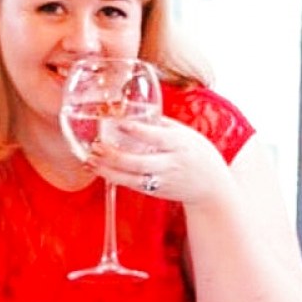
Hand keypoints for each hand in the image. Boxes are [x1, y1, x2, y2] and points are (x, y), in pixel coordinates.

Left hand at [86, 116, 233, 205]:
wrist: (212, 186)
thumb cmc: (196, 153)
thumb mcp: (184, 134)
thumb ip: (160, 124)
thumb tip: (133, 109)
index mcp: (179, 144)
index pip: (157, 137)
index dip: (138, 131)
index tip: (119, 123)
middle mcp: (171, 163)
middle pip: (139, 162)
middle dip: (115, 155)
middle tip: (96, 145)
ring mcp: (162, 180)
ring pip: (131, 178)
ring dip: (108, 170)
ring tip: (90, 160)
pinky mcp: (155, 192)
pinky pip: (132, 186)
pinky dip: (113, 178)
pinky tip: (99, 169)